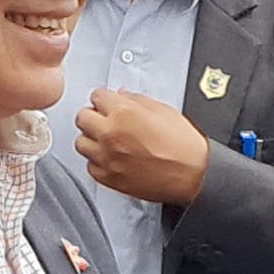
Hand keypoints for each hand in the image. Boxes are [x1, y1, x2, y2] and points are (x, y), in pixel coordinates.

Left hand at [72, 89, 210, 208]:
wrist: (193, 175)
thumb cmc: (184, 146)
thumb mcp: (163, 111)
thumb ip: (136, 101)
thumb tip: (122, 96)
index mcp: (124, 113)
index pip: (96, 96)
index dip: (104, 99)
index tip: (108, 104)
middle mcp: (111, 134)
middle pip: (82, 117)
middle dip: (93, 116)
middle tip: (104, 120)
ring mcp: (107, 157)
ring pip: (80, 142)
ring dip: (92, 139)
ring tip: (107, 140)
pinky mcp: (108, 177)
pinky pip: (90, 165)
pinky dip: (98, 161)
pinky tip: (111, 158)